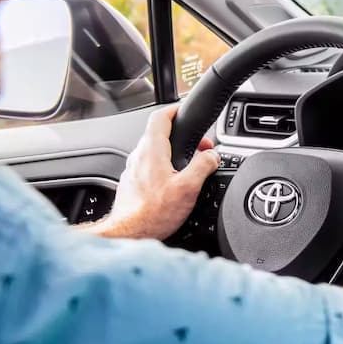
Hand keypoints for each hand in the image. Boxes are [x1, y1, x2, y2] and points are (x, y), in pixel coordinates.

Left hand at [87, 105, 220, 239]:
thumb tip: (212, 156)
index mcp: (152, 151)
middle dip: (182, 136)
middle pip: (159, 134)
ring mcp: (133, 169)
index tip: (185, 110)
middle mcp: (139, 156)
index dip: (175, 110)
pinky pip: (150, 166)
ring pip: (155, 151)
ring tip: (191, 165)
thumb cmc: (154, 213)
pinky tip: (176, 181)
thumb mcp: (188, 188)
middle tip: (202, 148)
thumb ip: (203, 166)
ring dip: (174, 152)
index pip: (160, 117)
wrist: (130, 233)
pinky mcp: (133, 183)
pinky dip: (165, 166)